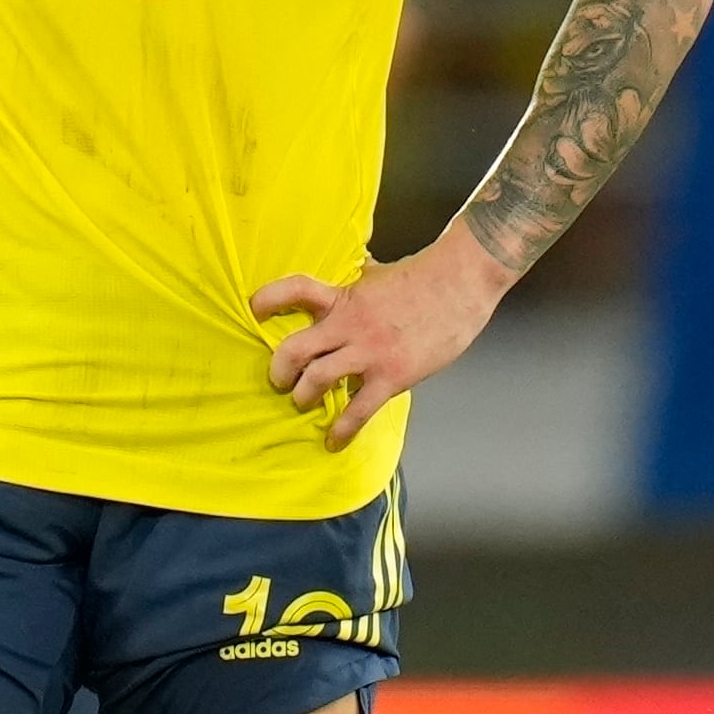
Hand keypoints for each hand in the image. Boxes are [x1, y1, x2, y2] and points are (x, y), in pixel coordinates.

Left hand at [252, 224, 512, 451]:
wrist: (460, 283)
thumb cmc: (420, 277)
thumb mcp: (375, 274)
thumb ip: (355, 282)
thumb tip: (347, 272)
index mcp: (343, 296)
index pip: (295, 289)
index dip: (269, 299)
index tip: (254, 309)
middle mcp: (349, 324)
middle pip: (296, 348)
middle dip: (280, 369)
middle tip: (278, 379)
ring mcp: (369, 351)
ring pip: (318, 380)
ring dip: (304, 396)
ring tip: (303, 401)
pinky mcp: (392, 375)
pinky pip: (358, 410)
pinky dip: (342, 429)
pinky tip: (333, 441)